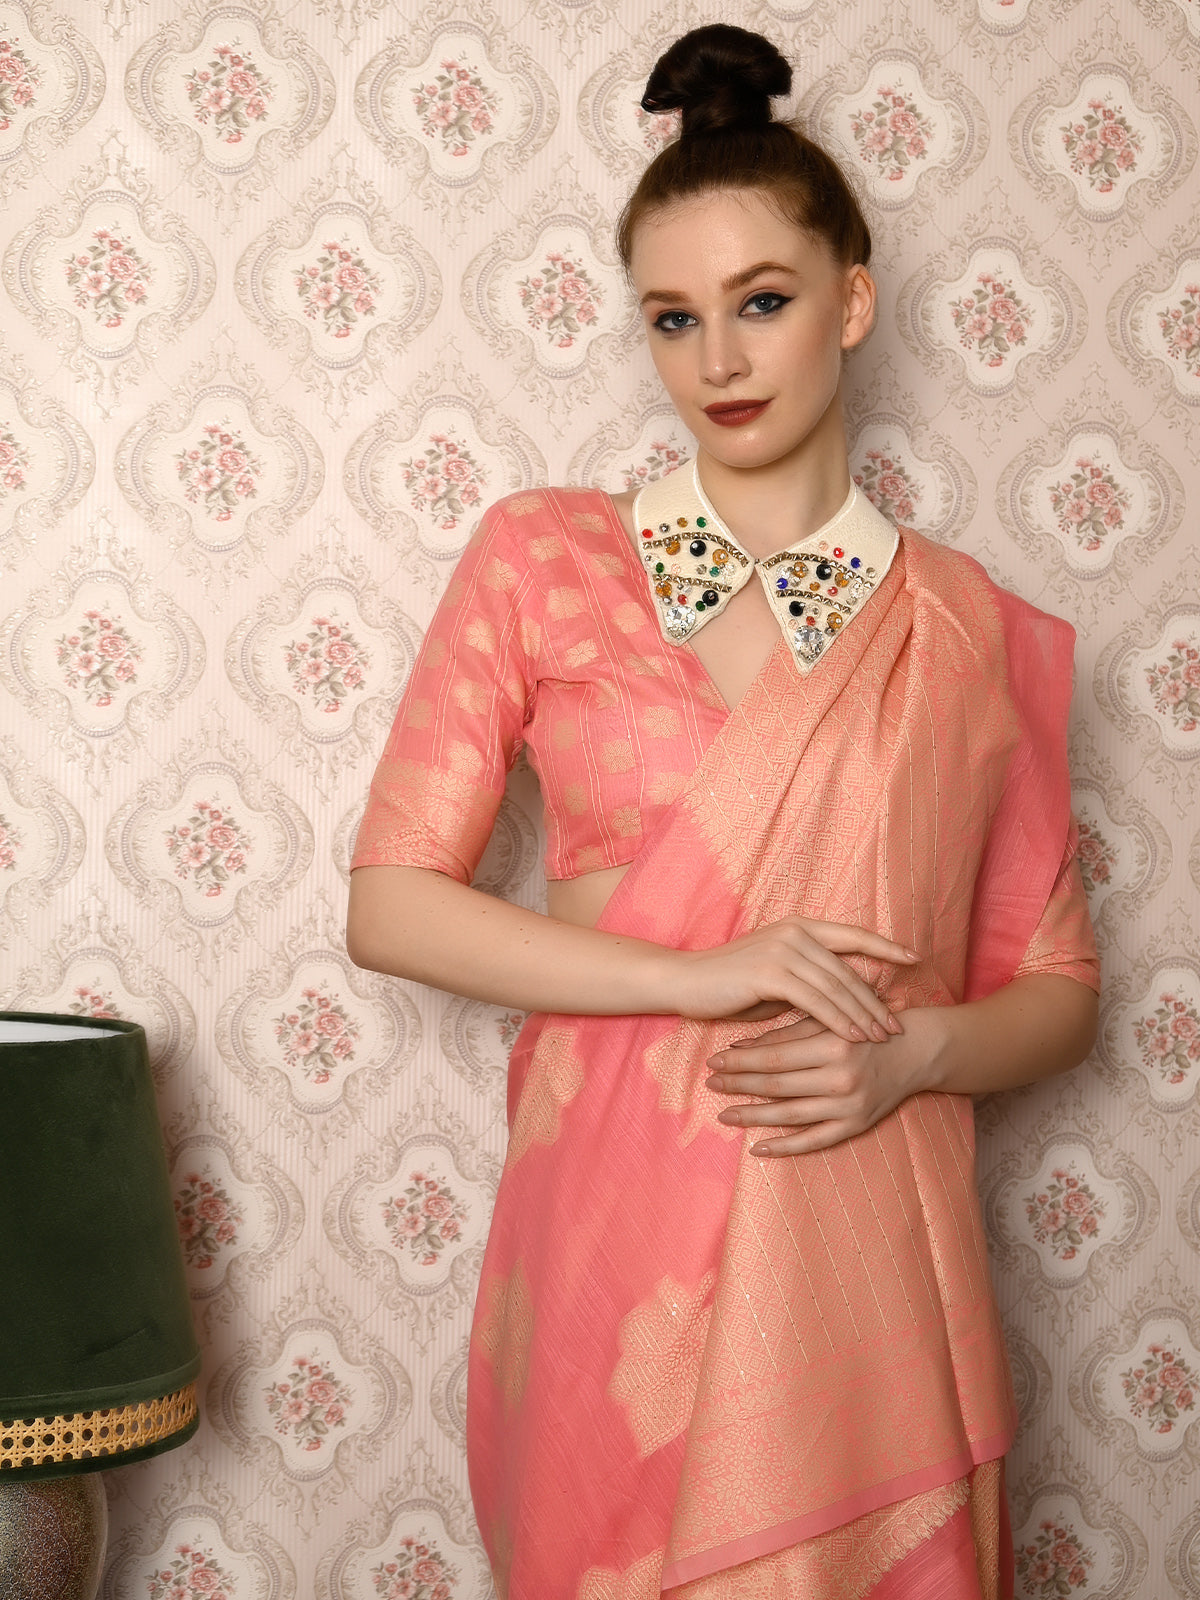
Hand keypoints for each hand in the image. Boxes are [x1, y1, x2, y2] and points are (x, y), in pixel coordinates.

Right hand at [671, 918, 918, 1041]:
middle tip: (897, 1024)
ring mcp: (784, 949)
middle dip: (876, 998)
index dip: (885, 947)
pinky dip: (838, 1020)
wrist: (684, 981)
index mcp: (799, 926)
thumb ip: (809, 983)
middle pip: (849, 968)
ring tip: (882, 1037)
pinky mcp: (771, 972)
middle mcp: (795, 932)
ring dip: (862, 1014)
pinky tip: (852, 1037)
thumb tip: (845, 999)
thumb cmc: (728, 985)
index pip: (852, 935)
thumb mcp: (776, 980)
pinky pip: (816, 1000)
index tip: (914, 958)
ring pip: (836, 986)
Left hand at [703, 1009, 941, 1155]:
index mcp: (833, 1044)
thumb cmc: (862, 1029)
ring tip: (725, 1114)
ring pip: (790, 1116)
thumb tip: (738, 1047)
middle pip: (777, 1086)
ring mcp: (849, 1105)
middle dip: (739, 1085)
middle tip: (710, 1084)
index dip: (740, 1061)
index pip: (775, 1057)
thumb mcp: (826, 1022)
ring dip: (753, 1116)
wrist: (915, 1050)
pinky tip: (757, 1149)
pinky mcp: (856, 1125)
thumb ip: (785, 1035)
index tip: (714, 1061)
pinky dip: (785, 1147)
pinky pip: (814, 1142)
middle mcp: (842, 1077)